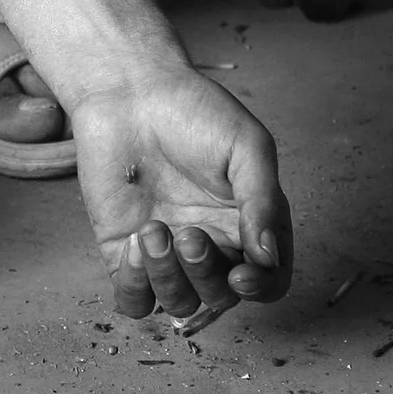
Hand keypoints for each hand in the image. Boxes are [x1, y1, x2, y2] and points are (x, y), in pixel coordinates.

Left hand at [68, 67, 291, 325]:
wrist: (130, 89)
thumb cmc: (195, 112)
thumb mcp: (247, 148)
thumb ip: (263, 202)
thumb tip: (268, 257)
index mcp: (248, 225)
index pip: (267, 280)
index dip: (260, 288)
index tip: (241, 275)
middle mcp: (211, 246)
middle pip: (219, 297)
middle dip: (204, 273)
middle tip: (187, 232)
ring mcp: (167, 252)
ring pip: (177, 303)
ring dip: (168, 278)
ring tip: (154, 229)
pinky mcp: (124, 251)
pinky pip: (133, 299)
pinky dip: (135, 288)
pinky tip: (135, 246)